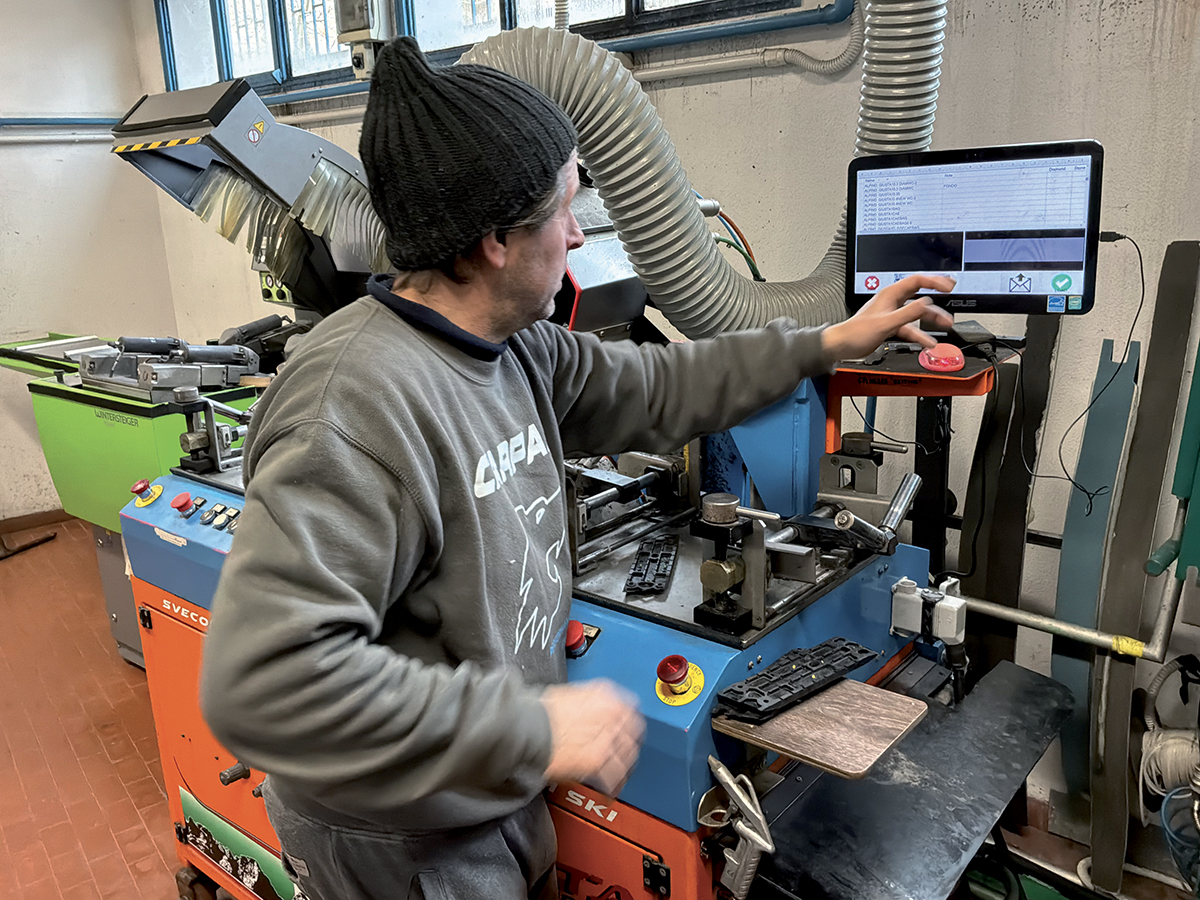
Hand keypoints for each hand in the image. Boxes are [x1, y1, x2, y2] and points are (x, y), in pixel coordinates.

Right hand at [540, 679, 644, 795]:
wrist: (523, 727)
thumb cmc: (535, 711)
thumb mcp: (565, 694)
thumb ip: (585, 703)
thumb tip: (585, 711)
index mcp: (603, 693)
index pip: (630, 707)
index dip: (628, 721)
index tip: (627, 728)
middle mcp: (610, 713)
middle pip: (634, 732)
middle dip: (630, 743)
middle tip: (624, 753)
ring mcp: (606, 738)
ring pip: (628, 755)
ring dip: (624, 766)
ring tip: (618, 775)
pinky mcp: (598, 761)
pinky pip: (615, 776)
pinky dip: (613, 785)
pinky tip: (608, 789)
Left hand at [822, 275, 956, 361]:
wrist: (842, 346)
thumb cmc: (856, 333)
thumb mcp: (886, 323)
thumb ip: (908, 313)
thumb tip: (927, 304)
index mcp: (890, 295)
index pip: (917, 281)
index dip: (934, 281)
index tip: (949, 285)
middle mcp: (892, 302)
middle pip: (920, 296)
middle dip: (937, 301)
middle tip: (952, 301)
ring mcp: (892, 314)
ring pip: (916, 314)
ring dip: (931, 319)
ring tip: (945, 324)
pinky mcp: (890, 326)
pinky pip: (910, 328)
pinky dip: (919, 334)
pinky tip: (928, 342)